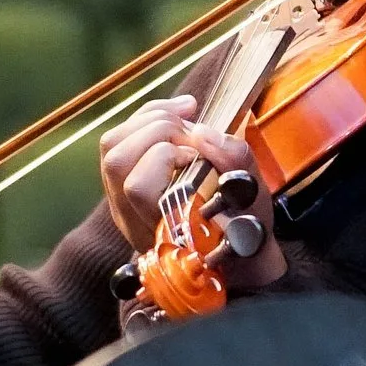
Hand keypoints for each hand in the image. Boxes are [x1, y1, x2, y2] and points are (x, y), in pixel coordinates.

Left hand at [98, 96, 285, 289]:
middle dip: (156, 131)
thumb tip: (202, 132)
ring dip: (149, 119)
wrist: (233, 251)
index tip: (198, 156)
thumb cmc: (245, 228)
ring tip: (185, 117)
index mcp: (159, 229)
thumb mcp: (253, 198)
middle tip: (192, 133)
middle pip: (117, 161)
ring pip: (112, 146)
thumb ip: (235, 161)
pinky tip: (179, 114)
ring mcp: (122, 198)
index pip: (138, 187)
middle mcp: (132, 217)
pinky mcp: (125, 180)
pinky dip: (148, 116)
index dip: (165, 157)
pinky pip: (120, 138)